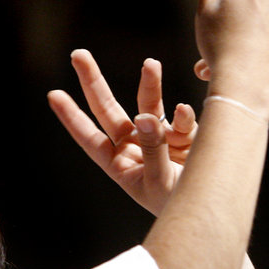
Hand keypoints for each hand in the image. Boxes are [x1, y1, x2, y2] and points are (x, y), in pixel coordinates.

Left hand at [47, 50, 196, 215]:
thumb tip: (145, 116)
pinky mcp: (187, 138)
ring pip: (148, 107)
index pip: (89, 137)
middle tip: (78, 55)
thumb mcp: (160, 181)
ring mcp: (160, 140)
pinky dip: (184, 116)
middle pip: (109, 111)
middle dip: (94, 82)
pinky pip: (182, 121)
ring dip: (149, 85)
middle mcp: (135, 149)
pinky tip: (185, 112)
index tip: (53, 94)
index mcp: (119, 165)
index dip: (72, 117)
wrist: (215, 214)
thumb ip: (153, 148)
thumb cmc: (178, 207)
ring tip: (150, 65)